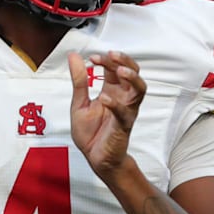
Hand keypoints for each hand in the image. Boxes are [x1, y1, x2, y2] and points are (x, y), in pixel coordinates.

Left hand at [67, 50, 146, 179]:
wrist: (94, 158)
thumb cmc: (90, 132)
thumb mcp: (79, 102)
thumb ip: (79, 80)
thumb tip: (73, 56)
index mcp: (111, 90)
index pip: (115, 68)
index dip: (106, 60)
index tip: (92, 58)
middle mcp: (122, 98)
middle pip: (133, 72)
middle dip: (124, 61)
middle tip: (111, 55)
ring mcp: (126, 111)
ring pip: (139, 89)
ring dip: (132, 78)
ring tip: (120, 71)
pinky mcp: (124, 126)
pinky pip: (125, 113)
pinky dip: (116, 104)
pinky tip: (105, 99)